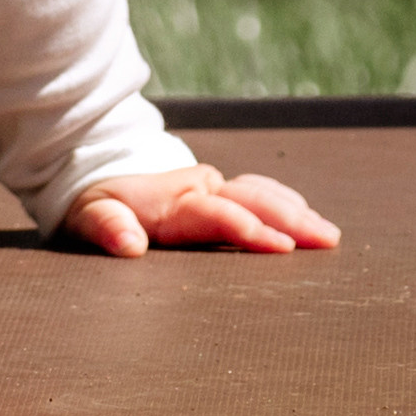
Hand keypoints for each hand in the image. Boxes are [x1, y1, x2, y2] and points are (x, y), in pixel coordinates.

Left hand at [65, 164, 340, 258]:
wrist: (98, 170)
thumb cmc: (94, 205)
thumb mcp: (86, 216)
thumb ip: (107, 228)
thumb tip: (129, 244)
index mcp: (171, 201)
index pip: (216, 216)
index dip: (248, 229)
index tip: (281, 245)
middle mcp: (198, 189)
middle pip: (251, 202)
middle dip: (290, 220)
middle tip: (326, 240)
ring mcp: (211, 187)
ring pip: (261, 195)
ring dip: (296, 213)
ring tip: (328, 235)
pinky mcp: (217, 189)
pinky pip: (257, 190)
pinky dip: (285, 200)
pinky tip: (306, 214)